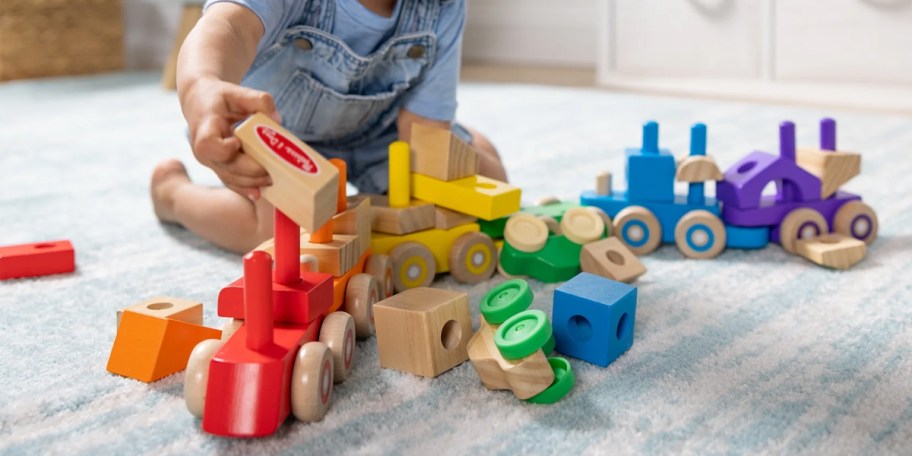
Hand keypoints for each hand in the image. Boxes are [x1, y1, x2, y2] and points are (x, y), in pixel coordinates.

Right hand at [182, 78, 280, 198]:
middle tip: (275, 169)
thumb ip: (260, 101)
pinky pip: (232, 182)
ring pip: (231, 178)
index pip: (209, 145)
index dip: (225, 149)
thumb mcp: (237, 91)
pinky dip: (246, 188)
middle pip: (228, 168)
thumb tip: (278, 120)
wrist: (199, 103)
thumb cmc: (219, 97)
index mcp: (204, 130)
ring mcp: (210, 162)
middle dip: (253, 171)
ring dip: (253, 181)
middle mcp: (203, 151)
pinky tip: (259, 193)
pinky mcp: (218, 168)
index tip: (238, 142)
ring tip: (274, 178)